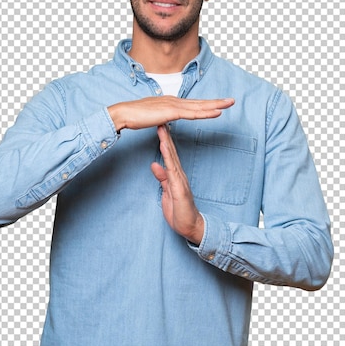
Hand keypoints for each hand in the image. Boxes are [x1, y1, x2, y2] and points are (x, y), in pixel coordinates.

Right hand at [108, 96, 233, 131]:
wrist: (125, 113)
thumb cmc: (135, 116)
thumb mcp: (153, 117)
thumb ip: (162, 117)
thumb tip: (166, 121)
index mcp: (171, 102)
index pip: (193, 104)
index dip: (206, 104)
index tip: (218, 105)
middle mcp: (175, 101)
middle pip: (200, 102)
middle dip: (216, 102)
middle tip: (231, 101)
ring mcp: (174, 105)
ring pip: (199, 106)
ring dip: (215, 105)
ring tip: (229, 104)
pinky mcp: (172, 112)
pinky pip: (193, 113)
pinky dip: (206, 112)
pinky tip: (216, 112)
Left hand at [150, 125, 203, 244]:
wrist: (190, 226)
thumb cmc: (179, 211)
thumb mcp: (167, 192)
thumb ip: (162, 178)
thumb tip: (154, 164)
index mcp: (175, 175)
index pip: (168, 154)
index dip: (163, 141)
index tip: (158, 127)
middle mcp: (179, 174)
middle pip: (170, 152)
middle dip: (165, 136)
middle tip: (160, 119)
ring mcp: (180, 180)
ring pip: (172, 158)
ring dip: (166, 143)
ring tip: (162, 129)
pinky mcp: (180, 188)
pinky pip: (173, 170)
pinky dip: (168, 158)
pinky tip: (164, 148)